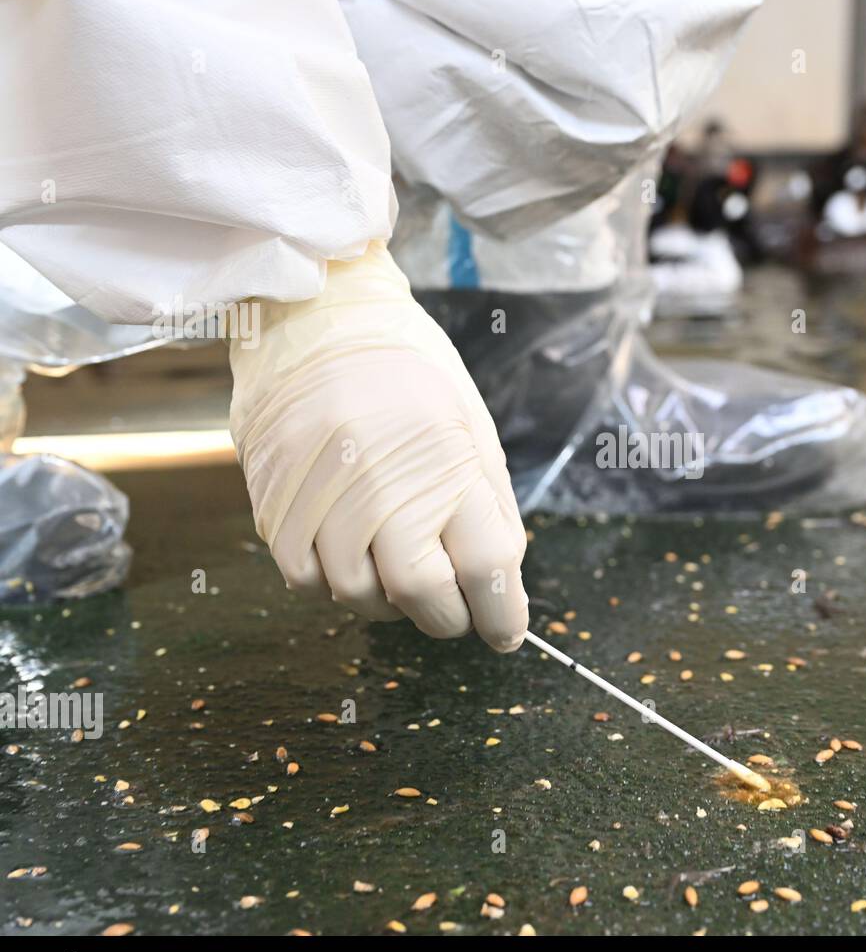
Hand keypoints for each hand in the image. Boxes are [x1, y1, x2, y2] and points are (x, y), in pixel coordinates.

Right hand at [228, 245, 527, 651]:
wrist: (317, 319)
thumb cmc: (409, 372)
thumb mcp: (471, 427)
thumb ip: (489, 506)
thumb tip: (502, 579)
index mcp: (446, 457)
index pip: (486, 563)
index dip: (502, 612)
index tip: (505, 631)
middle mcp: (382, 478)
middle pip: (422, 591)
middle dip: (447, 616)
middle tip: (456, 609)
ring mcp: (321, 491)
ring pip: (358, 594)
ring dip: (389, 603)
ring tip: (401, 574)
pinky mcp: (274, 500)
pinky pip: (305, 578)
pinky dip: (335, 585)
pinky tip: (354, 558)